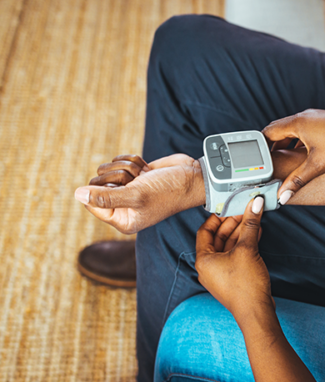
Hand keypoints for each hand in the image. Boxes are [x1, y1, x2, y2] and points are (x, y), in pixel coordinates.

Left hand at [74, 153, 204, 233]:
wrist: (191, 177)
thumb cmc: (167, 191)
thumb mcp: (135, 196)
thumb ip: (105, 197)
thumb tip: (76, 194)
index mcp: (122, 219)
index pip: (91, 202)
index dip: (101, 190)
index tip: (121, 188)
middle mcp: (123, 206)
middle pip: (97, 184)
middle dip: (117, 176)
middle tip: (136, 182)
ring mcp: (128, 189)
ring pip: (108, 170)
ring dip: (127, 167)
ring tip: (145, 176)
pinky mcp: (134, 175)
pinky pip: (119, 161)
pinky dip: (133, 161)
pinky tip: (147, 169)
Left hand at [195, 197, 275, 328]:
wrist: (256, 313)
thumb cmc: (246, 285)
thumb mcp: (248, 249)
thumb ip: (250, 224)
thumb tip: (255, 204)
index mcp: (203, 259)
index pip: (205, 230)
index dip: (218, 217)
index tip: (230, 206)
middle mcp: (208, 267)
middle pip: (218, 238)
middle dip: (233, 223)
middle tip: (246, 210)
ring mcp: (220, 274)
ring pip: (228, 247)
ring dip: (241, 232)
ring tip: (254, 219)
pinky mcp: (232, 279)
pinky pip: (235, 256)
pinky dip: (244, 244)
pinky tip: (256, 234)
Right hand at [263, 110, 324, 203]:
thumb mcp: (317, 165)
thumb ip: (296, 181)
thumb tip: (282, 196)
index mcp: (298, 122)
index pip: (269, 132)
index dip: (259, 146)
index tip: (255, 158)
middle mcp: (305, 116)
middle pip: (279, 129)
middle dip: (270, 146)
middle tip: (265, 162)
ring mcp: (316, 117)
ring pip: (292, 129)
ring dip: (284, 143)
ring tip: (281, 160)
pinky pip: (304, 129)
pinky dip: (297, 140)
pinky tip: (302, 154)